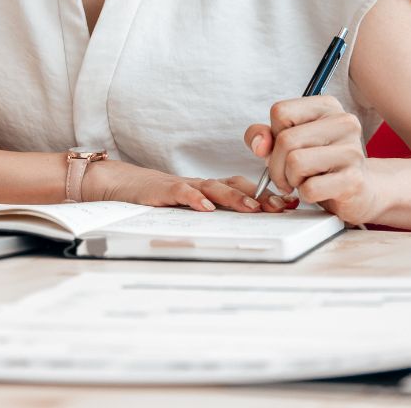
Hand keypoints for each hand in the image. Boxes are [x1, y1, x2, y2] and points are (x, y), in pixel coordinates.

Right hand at [83, 159, 287, 212]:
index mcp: (208, 189)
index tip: (291, 205)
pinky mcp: (162, 190)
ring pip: (213, 188)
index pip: (243, 187)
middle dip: (260, 196)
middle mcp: (199, 185)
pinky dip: (194, 199)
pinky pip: (180, 193)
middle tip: (283, 206)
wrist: (119, 185)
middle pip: (234, 185)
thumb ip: (213, 211)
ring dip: (234, 197)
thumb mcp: (189, 207)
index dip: (267, 195)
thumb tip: (246, 225)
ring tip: (252, 208)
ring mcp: (181, 186)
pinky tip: (205, 208)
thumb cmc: (157, 198)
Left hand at [244, 95, 378, 224]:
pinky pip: (310, 188)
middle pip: (285, 139)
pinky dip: (305, 195)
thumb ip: (264, 135)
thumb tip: (259, 145)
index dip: (273, 135)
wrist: (360, 191)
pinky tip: (317, 192)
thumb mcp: (287, 141)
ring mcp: (352, 151)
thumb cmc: (318, 163)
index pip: (280, 112)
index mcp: (326, 106)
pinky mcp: (354, 180)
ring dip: (290, 180)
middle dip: (276, 164)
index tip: (285, 148)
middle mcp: (344, 122)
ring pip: (295, 162)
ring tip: (302, 181)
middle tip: (285, 175)